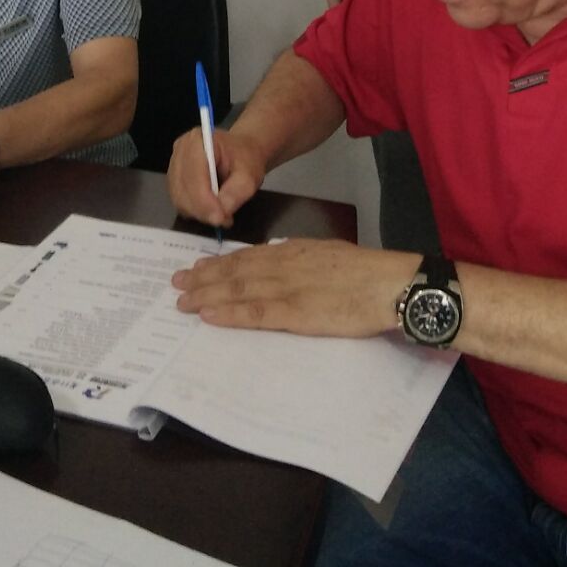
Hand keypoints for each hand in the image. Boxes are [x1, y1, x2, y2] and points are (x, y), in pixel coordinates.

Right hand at [166, 127, 266, 227]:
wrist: (241, 150)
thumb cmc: (245, 158)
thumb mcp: (250, 176)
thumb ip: (236, 193)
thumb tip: (221, 214)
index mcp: (198, 141)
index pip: (194, 177)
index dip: (205, 202)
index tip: (221, 219)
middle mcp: (181, 149)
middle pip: (183, 190)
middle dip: (203, 211)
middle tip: (224, 220)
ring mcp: (174, 163)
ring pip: (178, 198)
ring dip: (198, 212)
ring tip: (220, 214)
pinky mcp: (174, 176)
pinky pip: (178, 200)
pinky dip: (194, 210)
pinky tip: (210, 209)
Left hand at [171, 239, 419, 337]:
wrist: (390, 284)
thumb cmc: (367, 273)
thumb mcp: (330, 255)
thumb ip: (304, 260)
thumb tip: (283, 261)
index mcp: (294, 251)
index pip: (248, 256)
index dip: (219, 264)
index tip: (197, 269)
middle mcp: (283, 265)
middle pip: (235, 271)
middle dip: (203, 278)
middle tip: (176, 283)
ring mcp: (287, 288)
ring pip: (237, 290)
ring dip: (206, 295)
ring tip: (183, 300)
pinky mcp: (295, 312)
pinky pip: (255, 313)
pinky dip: (229, 313)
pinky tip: (209, 316)